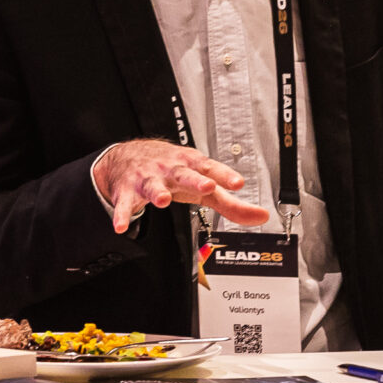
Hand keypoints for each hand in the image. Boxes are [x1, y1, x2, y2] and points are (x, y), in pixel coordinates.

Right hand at [90, 140, 273, 233]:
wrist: (130, 156)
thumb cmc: (174, 171)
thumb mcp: (204, 184)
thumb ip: (231, 203)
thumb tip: (261, 217)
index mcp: (192, 165)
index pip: (211, 169)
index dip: (225, 175)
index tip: (238, 183)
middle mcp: (170, 169)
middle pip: (184, 173)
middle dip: (196, 179)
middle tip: (208, 186)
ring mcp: (148, 179)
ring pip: (153, 185)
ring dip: (157, 192)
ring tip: (162, 200)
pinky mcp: (128, 192)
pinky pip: (124, 205)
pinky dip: (121, 215)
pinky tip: (121, 227)